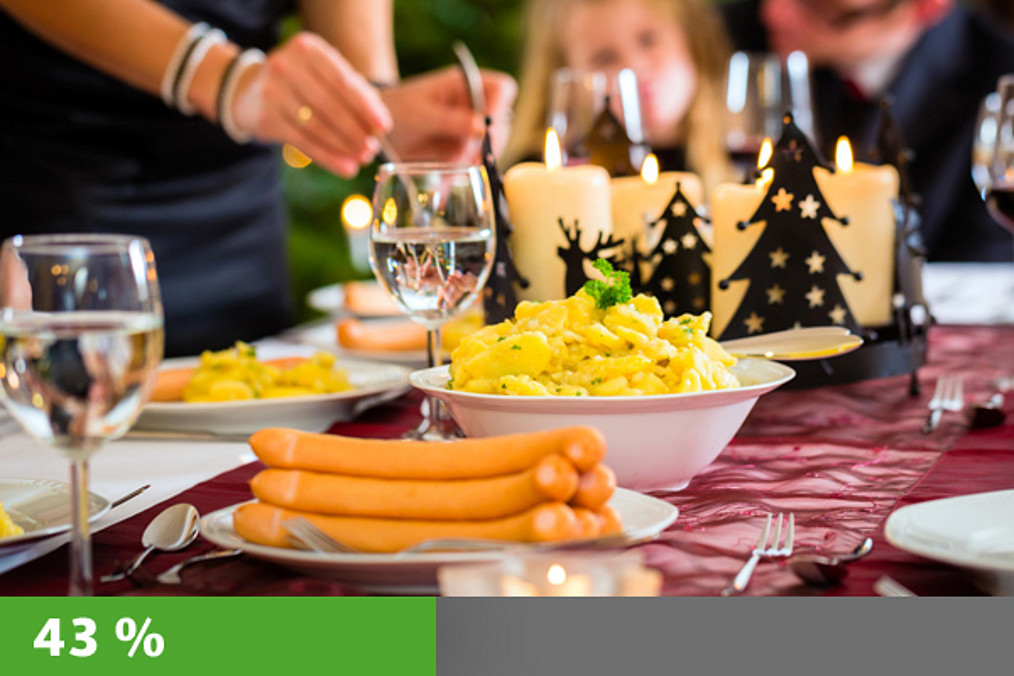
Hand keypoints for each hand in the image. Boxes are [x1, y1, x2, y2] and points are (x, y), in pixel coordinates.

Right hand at [230, 32, 391, 176]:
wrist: (250, 90)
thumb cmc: (302, 82)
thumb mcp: (324, 75)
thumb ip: (354, 92)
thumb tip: (379, 125)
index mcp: (308, 48)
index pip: (342, 81)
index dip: (366, 107)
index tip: (383, 127)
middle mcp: (286, 65)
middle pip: (330, 105)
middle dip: (356, 131)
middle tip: (373, 149)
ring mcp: (272, 91)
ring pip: (316, 126)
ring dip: (344, 146)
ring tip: (362, 159)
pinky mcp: (265, 118)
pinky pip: (302, 142)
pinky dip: (328, 157)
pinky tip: (345, 168)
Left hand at [380, 66, 516, 161]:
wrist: (376, 130)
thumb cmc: (397, 109)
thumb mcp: (422, 114)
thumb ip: (452, 120)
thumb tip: (482, 127)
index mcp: (466, 84)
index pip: (501, 89)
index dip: (499, 108)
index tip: (487, 130)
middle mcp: (474, 105)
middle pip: (501, 124)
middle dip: (487, 144)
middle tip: (471, 159)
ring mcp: (470, 128)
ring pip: (489, 147)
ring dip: (473, 162)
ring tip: (449, 172)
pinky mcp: (463, 149)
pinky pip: (471, 163)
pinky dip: (461, 173)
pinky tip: (445, 182)